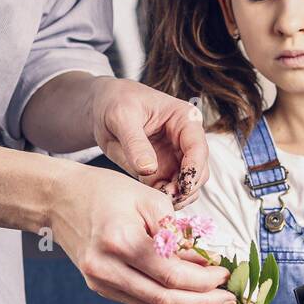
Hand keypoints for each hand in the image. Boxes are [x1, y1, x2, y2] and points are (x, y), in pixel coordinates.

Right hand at [49, 162, 236, 303]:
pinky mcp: (102, 288)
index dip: (203, 281)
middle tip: (230, 302)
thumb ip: (179, 234)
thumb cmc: (105, 192)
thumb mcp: (149, 199)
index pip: (170, 274)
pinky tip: (193, 302)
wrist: (60, 199)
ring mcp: (101, 282)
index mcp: (119, 240)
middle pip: (164, 299)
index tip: (225, 276)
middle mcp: (107, 268)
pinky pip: (142, 303)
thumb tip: (207, 262)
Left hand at [87, 76, 210, 207]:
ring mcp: (175, 158)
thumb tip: (149, 169)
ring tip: (159, 200)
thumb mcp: (121, 117)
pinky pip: (171, 190)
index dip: (194, 168)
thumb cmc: (115, 102)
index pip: (198, 147)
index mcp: (184, 119)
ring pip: (189, 184)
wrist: (103, 108)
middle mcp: (185, 140)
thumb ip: (135, 143)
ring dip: (179, 196)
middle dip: (187, 187)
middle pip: (200, 170)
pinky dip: (166, 198)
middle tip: (168, 197)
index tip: (183, 186)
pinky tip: (153, 200)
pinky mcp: (162, 172)